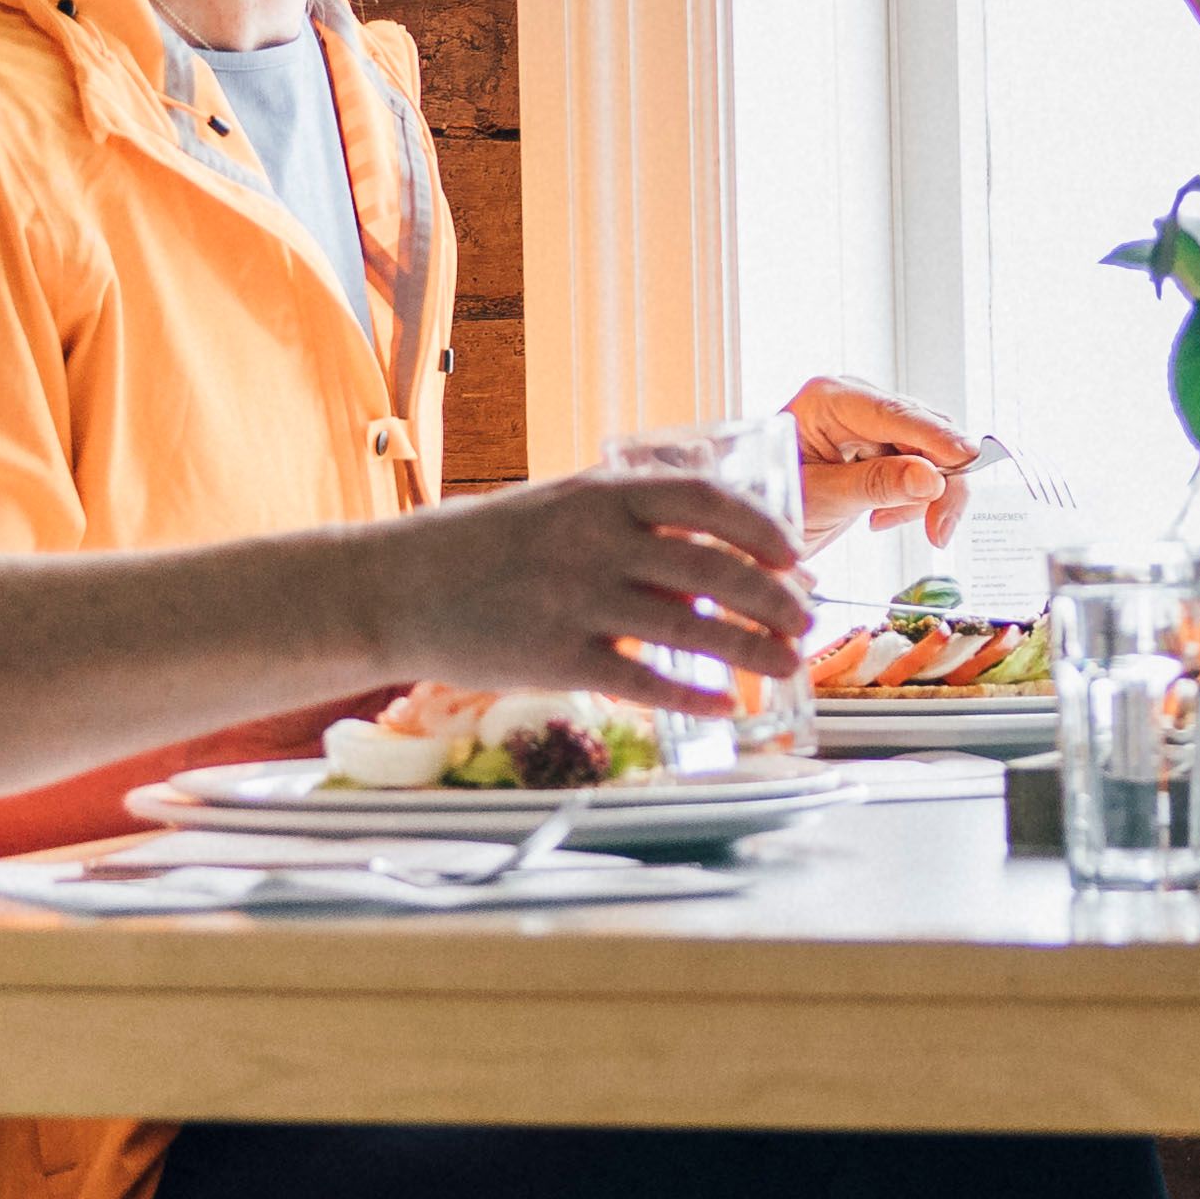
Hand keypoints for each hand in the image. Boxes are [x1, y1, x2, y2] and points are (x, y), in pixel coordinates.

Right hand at [385, 459, 809, 715]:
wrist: (394, 587)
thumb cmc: (482, 548)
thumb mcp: (556, 508)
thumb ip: (626, 523)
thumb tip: (710, 556)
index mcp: (597, 492)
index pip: (706, 499)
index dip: (762, 527)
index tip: (795, 552)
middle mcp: (592, 542)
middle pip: (714, 567)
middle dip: (774, 596)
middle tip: (805, 616)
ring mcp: (574, 601)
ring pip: (691, 628)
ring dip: (752, 648)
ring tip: (786, 662)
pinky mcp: (554, 659)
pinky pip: (644, 682)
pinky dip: (694, 696)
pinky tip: (726, 705)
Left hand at [789, 372, 984, 536]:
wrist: (757, 524)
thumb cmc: (770, 502)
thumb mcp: (820, 498)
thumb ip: (876, 485)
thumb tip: (931, 479)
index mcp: (829, 398)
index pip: (895, 412)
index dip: (936, 437)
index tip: (967, 459)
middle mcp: (856, 400)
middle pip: (925, 430)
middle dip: (938, 480)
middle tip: (937, 529)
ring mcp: (871, 422)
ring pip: (931, 452)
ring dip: (923, 495)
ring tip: (883, 520)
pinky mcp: (882, 446)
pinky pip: (921, 468)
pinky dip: (912, 499)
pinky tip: (881, 516)